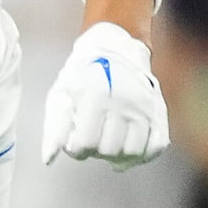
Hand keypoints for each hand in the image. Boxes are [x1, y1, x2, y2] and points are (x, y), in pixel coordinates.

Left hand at [41, 22, 170, 167]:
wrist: (116, 48)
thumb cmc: (83, 75)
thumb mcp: (61, 95)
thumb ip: (54, 128)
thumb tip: (49, 159)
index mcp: (96, 95)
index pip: (85, 144)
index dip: (76, 149)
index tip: (75, 141)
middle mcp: (123, 101)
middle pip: (108, 150)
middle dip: (96, 151)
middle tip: (93, 140)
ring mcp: (144, 107)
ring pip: (133, 151)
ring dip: (119, 156)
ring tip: (110, 147)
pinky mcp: (158, 111)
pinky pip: (155, 146)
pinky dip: (143, 155)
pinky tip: (129, 151)